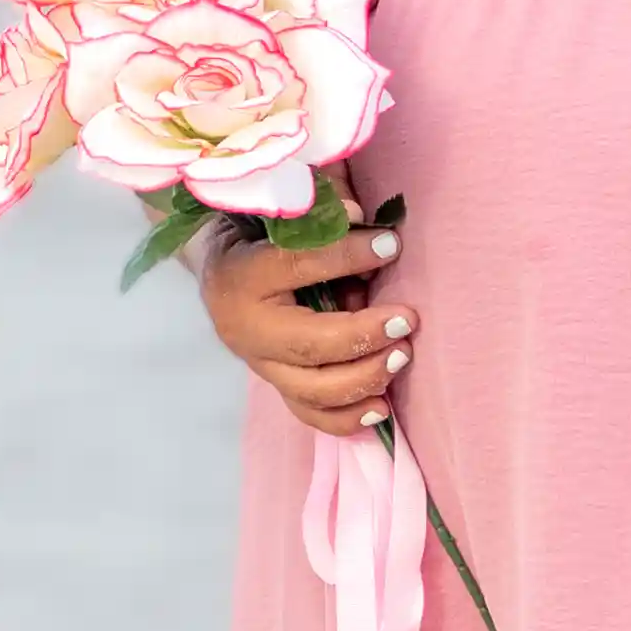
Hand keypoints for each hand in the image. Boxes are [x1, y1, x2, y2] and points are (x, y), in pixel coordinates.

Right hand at [196, 206, 416, 437]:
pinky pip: (310, 414)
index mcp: (242, 275)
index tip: (392, 244)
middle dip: (363, 336)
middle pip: (308, 345)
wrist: (224, 266)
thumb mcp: (285, 213)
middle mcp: (245, 329)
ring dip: (363, 377)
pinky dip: (347, 417)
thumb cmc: (265, 232)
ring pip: (311, 390)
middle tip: (406, 320)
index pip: (297, 265)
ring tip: (402, 356)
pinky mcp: (276, 385)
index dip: (348, 256)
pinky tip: (382, 407)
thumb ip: (321, 214)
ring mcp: (259, 365)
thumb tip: (360, 220)